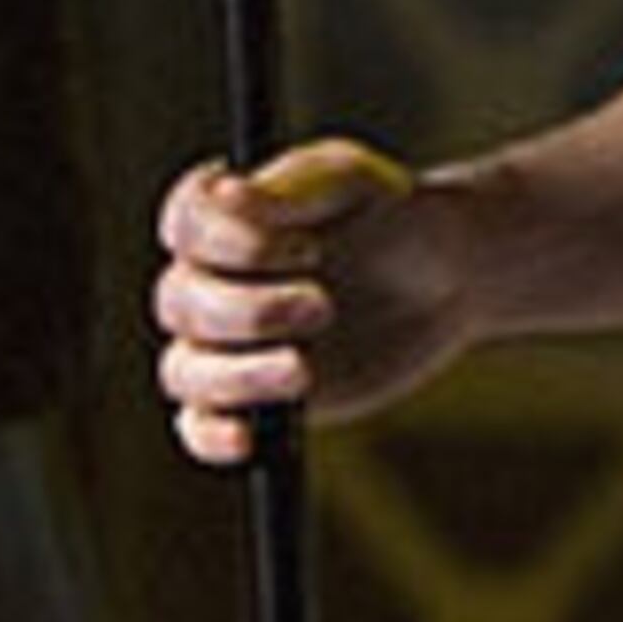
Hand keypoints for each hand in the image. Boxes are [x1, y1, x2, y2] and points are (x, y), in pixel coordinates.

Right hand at [153, 135, 467, 466]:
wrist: (442, 277)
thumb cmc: (391, 217)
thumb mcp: (358, 183)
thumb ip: (295, 185)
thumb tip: (225, 191)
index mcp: (221, 215)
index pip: (185, 225)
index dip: (234, 242)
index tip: (309, 248)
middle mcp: (207, 279)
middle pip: (180, 302)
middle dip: (251, 311)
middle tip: (323, 307)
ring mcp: (222, 344)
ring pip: (183, 370)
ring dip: (236, 375)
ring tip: (303, 369)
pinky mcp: (247, 398)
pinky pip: (199, 427)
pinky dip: (210, 437)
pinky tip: (247, 439)